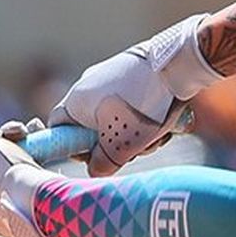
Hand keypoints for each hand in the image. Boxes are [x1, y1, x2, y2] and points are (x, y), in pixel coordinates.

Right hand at [51, 13, 222, 174]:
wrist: (177, 66)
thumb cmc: (143, 107)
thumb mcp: (120, 146)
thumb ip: (101, 164)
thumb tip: (95, 171)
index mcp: (76, 100)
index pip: (59, 127)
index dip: (73, 147)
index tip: (96, 157)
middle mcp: (89, 84)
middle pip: (94, 126)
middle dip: (117, 144)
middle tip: (138, 150)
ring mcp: (113, 74)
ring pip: (119, 116)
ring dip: (138, 132)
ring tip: (161, 134)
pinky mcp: (135, 70)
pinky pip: (135, 102)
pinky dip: (148, 115)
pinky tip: (169, 120)